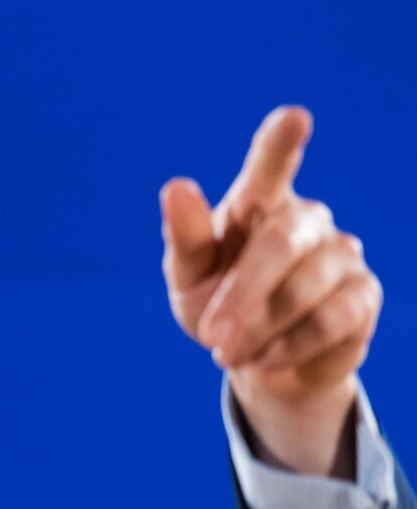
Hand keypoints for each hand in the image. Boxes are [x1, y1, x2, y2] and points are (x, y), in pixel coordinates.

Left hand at [160, 106, 381, 476]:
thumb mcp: (188, 275)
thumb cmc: (215, 302)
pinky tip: (265, 357)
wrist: (254, 359)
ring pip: (304, 289)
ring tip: (230, 351)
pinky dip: (289, 346)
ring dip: (260, 329)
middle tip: (212, 337)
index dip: (281, 144)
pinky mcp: (363, 295)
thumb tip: (176, 187)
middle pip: (280, 243)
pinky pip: (331, 320)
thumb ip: (185, 235)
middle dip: (242, 296)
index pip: (270, 166)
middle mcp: (305, 219)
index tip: (295, 118)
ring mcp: (341, 254)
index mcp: (257, 203)